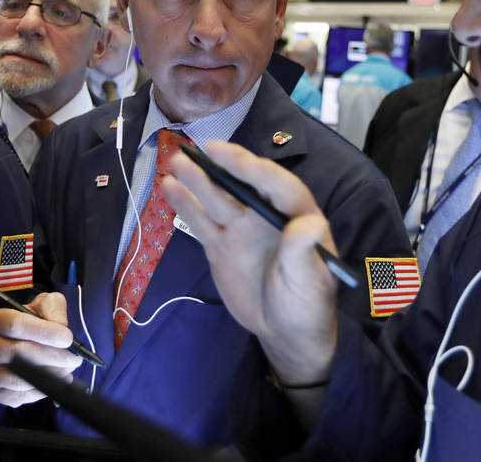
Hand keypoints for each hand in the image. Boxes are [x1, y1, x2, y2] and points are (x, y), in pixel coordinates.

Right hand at [0, 291, 82, 406]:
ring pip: (20, 377)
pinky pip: (19, 396)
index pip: (14, 325)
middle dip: (53, 356)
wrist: (27, 344)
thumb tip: (59, 325)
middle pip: (19, 353)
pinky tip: (54, 382)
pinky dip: (41, 391)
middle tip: (74, 358)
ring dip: (50, 375)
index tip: (67, 338)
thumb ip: (53, 307)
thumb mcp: (45, 305)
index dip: (43, 332)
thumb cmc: (35, 324)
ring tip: (67, 369)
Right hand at [163, 141, 338, 385]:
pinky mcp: (220, 245)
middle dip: (221, 166)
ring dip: (198, 179)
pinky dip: (185, 204)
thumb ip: (304, 253)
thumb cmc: (307, 304)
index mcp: (295, 215)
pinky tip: (169, 187)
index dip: (250, 166)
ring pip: (216, 198)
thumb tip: (310, 224)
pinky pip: (200, 221)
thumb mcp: (311, 281)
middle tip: (199, 150)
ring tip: (177, 161)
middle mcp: (265, 215)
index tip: (226, 155)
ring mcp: (240, 228)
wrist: (284, 330)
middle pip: (241, 184)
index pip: (273, 183)